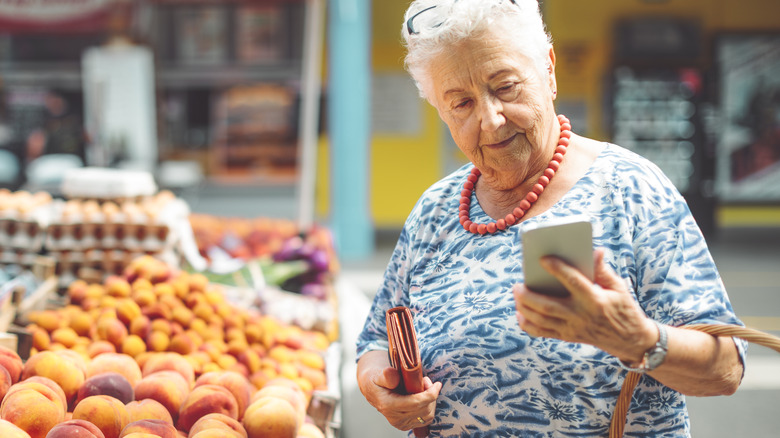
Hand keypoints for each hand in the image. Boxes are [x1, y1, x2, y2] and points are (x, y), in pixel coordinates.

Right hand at [357, 351, 441, 430]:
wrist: (371, 389)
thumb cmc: (376, 379)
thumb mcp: (378, 373)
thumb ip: (386, 375)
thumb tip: (394, 377)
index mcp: (388, 405)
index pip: (416, 403)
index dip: (430, 394)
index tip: (437, 384)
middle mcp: (395, 418)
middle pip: (424, 410)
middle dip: (431, 394)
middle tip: (425, 381)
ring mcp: (400, 423)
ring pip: (427, 416)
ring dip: (431, 401)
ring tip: (424, 388)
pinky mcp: (405, 425)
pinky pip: (425, 420)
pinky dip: (428, 408)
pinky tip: (423, 397)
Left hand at [513, 248, 656, 362]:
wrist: (630, 340)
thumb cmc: (623, 308)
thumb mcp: (618, 287)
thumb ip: (602, 270)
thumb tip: (595, 251)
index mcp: (595, 300)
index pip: (573, 282)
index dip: (558, 269)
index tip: (543, 258)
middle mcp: (581, 316)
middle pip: (547, 306)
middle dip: (528, 294)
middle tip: (517, 284)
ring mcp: (572, 329)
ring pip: (541, 320)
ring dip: (523, 307)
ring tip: (516, 293)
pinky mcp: (567, 337)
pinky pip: (542, 333)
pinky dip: (527, 324)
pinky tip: (519, 313)